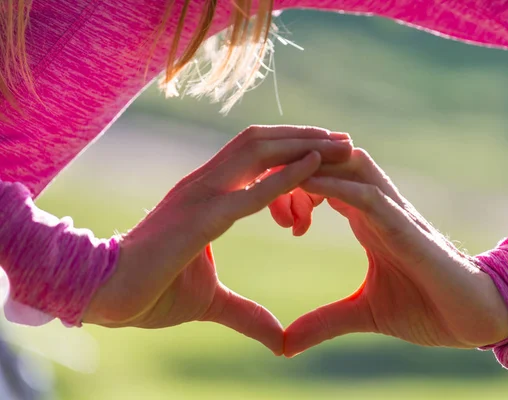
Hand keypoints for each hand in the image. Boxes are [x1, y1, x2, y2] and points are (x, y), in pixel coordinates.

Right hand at [83, 125, 351, 354]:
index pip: (255, 156)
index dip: (291, 149)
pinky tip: (316, 165)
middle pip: (262, 142)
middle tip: (346, 140)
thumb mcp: (211, 301)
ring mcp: (202, 195)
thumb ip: (246, 312)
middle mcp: (205, 184)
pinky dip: (285, 176)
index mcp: (207, 194)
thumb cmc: (151, 291)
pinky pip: (250, 191)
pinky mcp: (201, 218)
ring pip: (259, 152)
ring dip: (303, 145)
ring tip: (342, 145)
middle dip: (306, 137)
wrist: (107, 295)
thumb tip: (278, 338)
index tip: (328, 153)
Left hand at [284, 148, 507, 356]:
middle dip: (293, 163)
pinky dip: (335, 186)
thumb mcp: (363, 314)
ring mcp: (392, 212)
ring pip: (349, 165)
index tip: (267, 208)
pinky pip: (367, 195)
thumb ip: (324, 322)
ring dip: (311, 164)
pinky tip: (304, 187)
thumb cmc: (426, 308)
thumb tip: (284, 345)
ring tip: (273, 175)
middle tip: (260, 185)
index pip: (323, 179)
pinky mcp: (405, 227)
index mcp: (366, 217)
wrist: (474, 318)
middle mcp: (377, 206)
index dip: (290, 184)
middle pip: (331, 160)